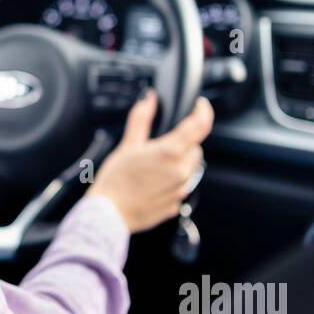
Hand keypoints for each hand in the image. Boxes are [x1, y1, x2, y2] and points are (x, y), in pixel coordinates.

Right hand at [88, 91, 213, 233]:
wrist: (109, 213)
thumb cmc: (115, 180)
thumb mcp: (127, 144)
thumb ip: (141, 118)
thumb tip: (149, 99)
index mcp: (170, 152)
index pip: (200, 125)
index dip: (203, 111)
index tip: (201, 105)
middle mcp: (180, 171)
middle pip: (195, 148)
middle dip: (184, 143)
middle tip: (160, 146)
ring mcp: (180, 190)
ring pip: (190, 169)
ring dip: (179, 163)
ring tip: (153, 168)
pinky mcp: (176, 204)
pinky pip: (181, 187)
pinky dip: (172, 182)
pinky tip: (152, 183)